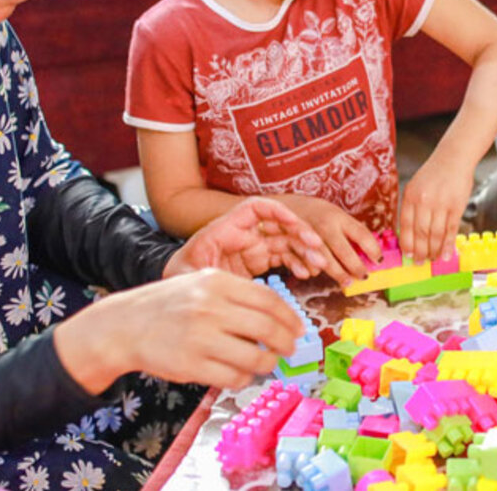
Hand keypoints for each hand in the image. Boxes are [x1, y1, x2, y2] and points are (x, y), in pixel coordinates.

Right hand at [55, 269, 308, 391]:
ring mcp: (200, 338)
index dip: (290, 318)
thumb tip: (280, 318)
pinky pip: (235, 377)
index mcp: (217, 283)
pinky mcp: (192, 365)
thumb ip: (238, 295)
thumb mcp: (201, 283)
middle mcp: (210, 308)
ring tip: (264, 362)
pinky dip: (244, 377)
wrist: (124, 325)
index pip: (269, 300)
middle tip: (288, 349)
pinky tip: (239, 372)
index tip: (298, 329)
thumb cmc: (169, 305)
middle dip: (286, 343)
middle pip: (268, 329)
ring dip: (267, 364)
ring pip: (256, 357)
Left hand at [164, 196, 327, 279]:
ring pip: (286, 242)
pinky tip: (307, 272)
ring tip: (320, 264)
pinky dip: (298, 263)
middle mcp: (243, 234)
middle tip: (318, 248)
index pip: (255, 208)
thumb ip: (210, 274)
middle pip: (278, 225)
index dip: (277, 211)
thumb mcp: (189, 274)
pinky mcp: (258, 261)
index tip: (295, 223)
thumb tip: (233, 284)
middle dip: (301, 233)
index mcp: (225, 229)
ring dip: (305, 250)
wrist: (177, 289)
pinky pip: (284, 258)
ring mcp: (252, 247)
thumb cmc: (180, 275)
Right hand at [276, 195, 381, 287]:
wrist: (287, 206)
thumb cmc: (318, 213)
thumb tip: (370, 252)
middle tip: (364, 276)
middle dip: (356, 268)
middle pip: (345, 252)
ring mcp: (309, 238)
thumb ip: (352, 231)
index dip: (373, 249)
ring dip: (339, 274)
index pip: (361, 234)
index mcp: (339, 217)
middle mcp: (325, 227)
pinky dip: (315, 270)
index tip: (378, 260)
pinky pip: (308, 265)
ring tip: (348, 282)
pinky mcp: (296, 248)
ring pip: (326, 262)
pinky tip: (321, 271)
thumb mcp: (337, 214)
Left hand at [398, 157, 473, 261]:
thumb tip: (410, 234)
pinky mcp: (457, 206)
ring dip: (434, 251)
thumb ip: (412, 208)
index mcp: (411, 196)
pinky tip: (446, 254)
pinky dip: (448, 244)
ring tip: (433, 259)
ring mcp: (441, 203)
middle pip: (421, 233)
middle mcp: (424, 200)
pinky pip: (451, 230)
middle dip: (420, 251)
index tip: (407, 255)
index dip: (407, 243)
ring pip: (436, 234)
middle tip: (419, 262)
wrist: (454, 157)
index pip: (405, 225)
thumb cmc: (434, 174)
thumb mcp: (416, 186)